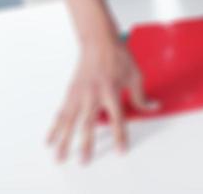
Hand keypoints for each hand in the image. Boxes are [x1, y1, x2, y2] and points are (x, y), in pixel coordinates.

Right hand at [46, 35, 155, 163]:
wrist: (98, 41)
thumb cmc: (118, 56)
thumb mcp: (135, 75)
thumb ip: (141, 96)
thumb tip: (152, 108)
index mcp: (111, 90)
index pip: (118, 119)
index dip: (120, 136)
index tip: (120, 151)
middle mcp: (94, 94)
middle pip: (89, 124)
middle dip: (86, 144)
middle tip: (84, 161)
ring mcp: (80, 94)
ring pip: (70, 121)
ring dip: (64, 140)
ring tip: (59, 157)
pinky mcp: (71, 92)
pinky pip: (62, 113)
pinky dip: (55, 127)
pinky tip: (50, 139)